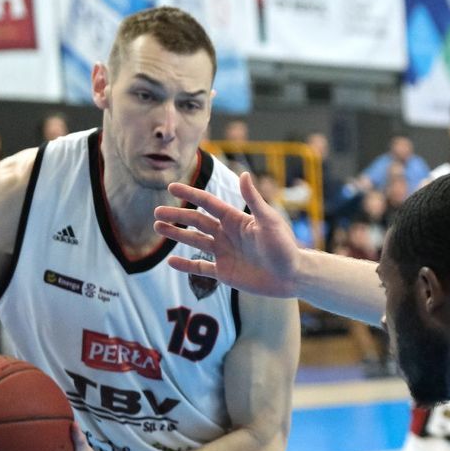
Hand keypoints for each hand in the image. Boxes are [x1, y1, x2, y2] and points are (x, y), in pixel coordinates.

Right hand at [153, 172, 301, 298]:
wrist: (293, 277)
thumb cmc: (284, 247)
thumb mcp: (269, 222)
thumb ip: (254, 200)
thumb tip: (243, 174)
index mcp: (236, 220)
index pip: (208, 203)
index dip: (190, 194)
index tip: (172, 187)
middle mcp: (227, 235)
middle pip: (197, 221)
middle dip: (177, 216)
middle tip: (156, 212)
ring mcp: (224, 253)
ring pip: (195, 241)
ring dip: (176, 235)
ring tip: (157, 228)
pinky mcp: (225, 273)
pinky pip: (200, 268)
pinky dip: (186, 265)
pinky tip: (170, 261)